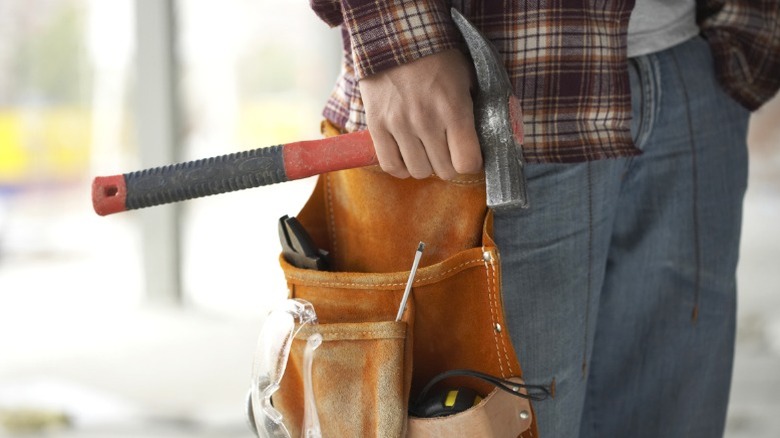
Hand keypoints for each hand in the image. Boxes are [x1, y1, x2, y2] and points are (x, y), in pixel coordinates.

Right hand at [358, 49, 481, 179]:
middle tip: (447, 149)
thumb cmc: (438, 59)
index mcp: (454, 110)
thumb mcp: (467, 79)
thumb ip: (475, 110)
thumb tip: (482, 140)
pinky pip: (390, 165)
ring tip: (426, 150)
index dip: (471, 162)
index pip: (467, 162)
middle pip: (444, 170)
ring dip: (425, 165)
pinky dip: (401, 167)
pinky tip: (407, 156)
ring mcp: (399, 125)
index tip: (469, 154)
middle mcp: (427, 122)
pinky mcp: (377, 126)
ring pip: (418, 171)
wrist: (396, 39)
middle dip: (450, 163)